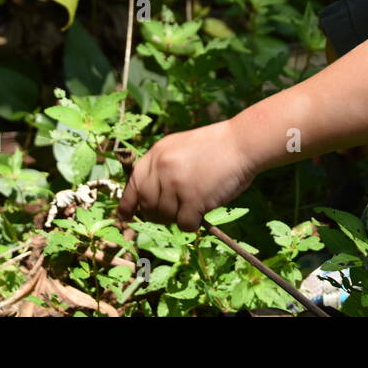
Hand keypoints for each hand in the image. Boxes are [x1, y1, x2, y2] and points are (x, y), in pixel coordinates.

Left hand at [116, 120, 255, 231]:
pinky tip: (204, 210)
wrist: (243, 143)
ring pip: (166, 216)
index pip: (133, 184)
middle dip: (158, 214)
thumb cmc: (217, 147)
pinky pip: (184, 224)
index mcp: (157, 153)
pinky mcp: (192, 199)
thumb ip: (163, 166)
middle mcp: (161, 168)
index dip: (127, 203)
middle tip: (176, 211)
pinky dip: (194, 222)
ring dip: (180, 216)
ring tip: (197, 202)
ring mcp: (176, 183)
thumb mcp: (181, 147)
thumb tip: (150, 197)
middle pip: (147, 205)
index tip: (124, 217)